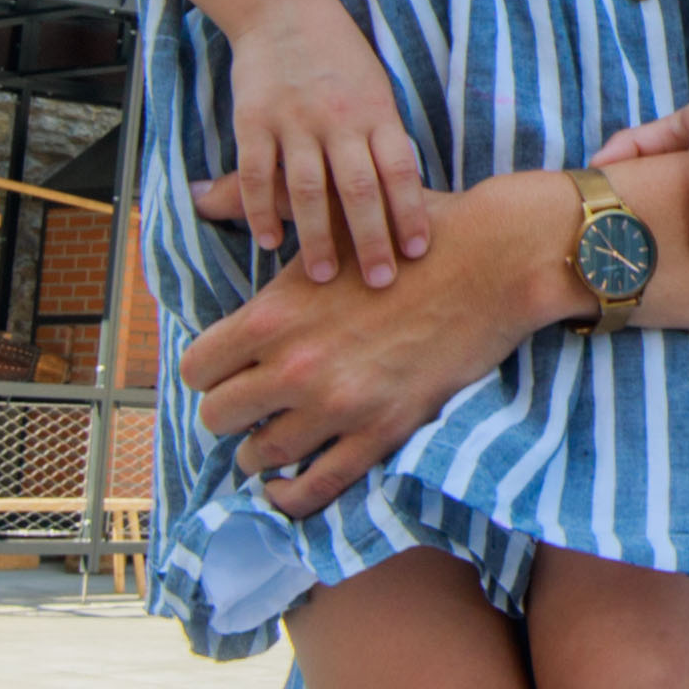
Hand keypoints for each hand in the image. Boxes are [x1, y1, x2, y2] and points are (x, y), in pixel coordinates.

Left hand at [186, 187, 549, 514]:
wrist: (491, 262)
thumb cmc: (408, 233)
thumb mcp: (327, 219)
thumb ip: (258, 209)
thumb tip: (196, 193)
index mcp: (272, 315)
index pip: (196, 368)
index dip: (208, 371)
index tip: (227, 370)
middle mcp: (294, 366)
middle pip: (217, 417)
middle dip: (229, 412)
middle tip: (251, 405)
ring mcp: (337, 405)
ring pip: (260, 456)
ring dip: (259, 451)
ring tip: (269, 441)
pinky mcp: (381, 431)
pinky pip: (317, 486)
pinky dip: (292, 494)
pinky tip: (286, 488)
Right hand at [224, 7, 427, 286]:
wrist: (284, 8)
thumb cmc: (340, 58)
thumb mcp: (376, 90)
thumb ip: (385, 139)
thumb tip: (407, 198)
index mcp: (375, 111)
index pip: (399, 170)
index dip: (410, 213)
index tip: (417, 253)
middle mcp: (337, 118)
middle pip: (358, 189)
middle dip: (371, 239)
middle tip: (379, 283)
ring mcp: (294, 120)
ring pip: (306, 189)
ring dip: (316, 237)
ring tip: (323, 276)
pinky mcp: (253, 119)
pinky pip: (256, 174)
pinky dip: (261, 211)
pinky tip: (270, 242)